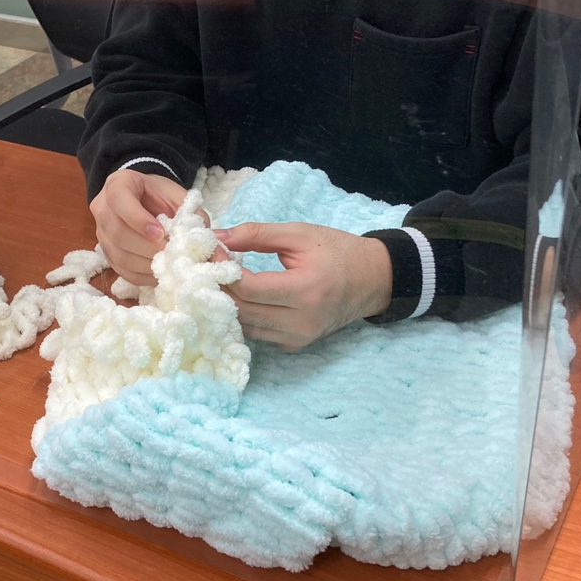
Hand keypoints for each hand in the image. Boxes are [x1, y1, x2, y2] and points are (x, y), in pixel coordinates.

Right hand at [90, 169, 191, 286]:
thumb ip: (194, 216)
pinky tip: (161, 275)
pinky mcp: (107, 255)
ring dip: (146, 264)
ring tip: (170, 267)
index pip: (120, 200)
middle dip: (146, 247)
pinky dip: (143, 276)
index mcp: (118, 185)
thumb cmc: (162, 197)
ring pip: (118, 254)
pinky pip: (122, 270)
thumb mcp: (179, 197)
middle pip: (117, 232)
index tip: (160, 233)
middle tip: (171, 255)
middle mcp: (102, 208)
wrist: (145, 201)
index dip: (138, 219)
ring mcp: (101, 233)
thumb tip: (214, 244)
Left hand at [217, 222, 391, 351]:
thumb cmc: (337, 252)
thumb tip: (218, 237)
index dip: (223, 270)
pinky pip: (259, 335)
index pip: (249, 288)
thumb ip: (256, 235)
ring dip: (229, 305)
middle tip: (208, 266)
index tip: (212, 251)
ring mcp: (299, 338)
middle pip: (243, 311)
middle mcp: (302, 321)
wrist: (372, 280)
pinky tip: (241, 298)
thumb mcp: (299, 234)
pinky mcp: (296, 345)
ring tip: (220, 281)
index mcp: (306, 290)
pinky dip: (245, 318)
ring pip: (246, 327)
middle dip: (220, 289)